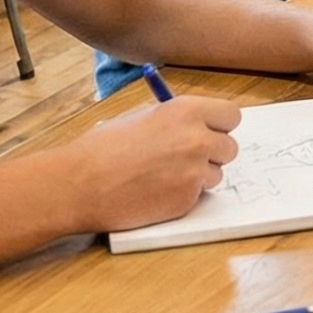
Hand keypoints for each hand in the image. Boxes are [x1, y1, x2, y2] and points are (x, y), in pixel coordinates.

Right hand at [60, 92, 243, 231]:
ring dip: (199, 176)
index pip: (232, 115)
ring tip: (164, 175)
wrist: (80, 183)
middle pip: (230, 147)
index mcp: (187, 111)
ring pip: (217, 174)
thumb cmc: (103, 147)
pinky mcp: (187, 201)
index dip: (219, 125)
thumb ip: (177, 118)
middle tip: (187, 157)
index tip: (209, 131)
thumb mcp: (142, 116)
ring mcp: (194, 173)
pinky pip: (199, 196)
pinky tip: (155, 191)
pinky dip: (183, 195)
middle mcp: (198, 140)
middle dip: (213, 152)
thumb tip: (200, 122)